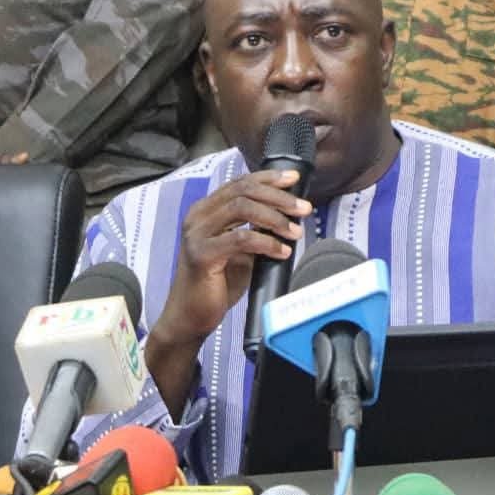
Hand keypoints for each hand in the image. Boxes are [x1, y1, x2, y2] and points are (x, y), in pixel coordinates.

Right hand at [148, 168, 311, 353]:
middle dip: (279, 197)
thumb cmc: (217, 283)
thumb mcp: (241, 249)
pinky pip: (241, 239)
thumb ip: (255, 228)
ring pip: (243, 208)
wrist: (190, 317)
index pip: (240, 183)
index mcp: (206, 210)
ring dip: (275, 218)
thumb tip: (288, 214)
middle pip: (244, 191)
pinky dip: (267, 242)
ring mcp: (197, 234)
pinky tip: (282, 252)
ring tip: (295, 231)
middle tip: (303, 208)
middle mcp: (198, 216)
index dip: (268, 178)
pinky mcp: (201, 254)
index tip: (294, 179)